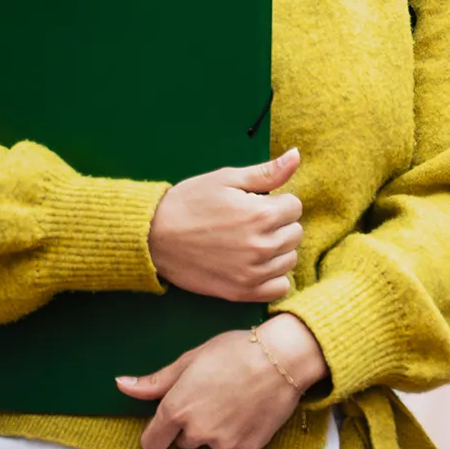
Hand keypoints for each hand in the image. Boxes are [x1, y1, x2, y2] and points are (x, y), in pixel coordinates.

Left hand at [116, 313, 327, 448]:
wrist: (283, 358)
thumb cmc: (236, 351)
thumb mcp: (190, 360)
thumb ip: (155, 381)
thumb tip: (122, 385)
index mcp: (176, 409)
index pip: (152, 443)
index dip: (157, 434)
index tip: (166, 426)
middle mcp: (196, 433)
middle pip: (183, 440)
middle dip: (192, 424)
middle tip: (212, 395)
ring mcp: (223, 444)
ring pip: (211, 443)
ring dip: (217, 429)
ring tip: (235, 399)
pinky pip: (235, 446)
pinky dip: (240, 433)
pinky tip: (250, 409)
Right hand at [148, 148, 302, 300]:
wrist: (153, 236)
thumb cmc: (189, 202)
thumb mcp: (227, 179)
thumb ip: (267, 172)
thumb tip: (296, 156)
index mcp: (261, 214)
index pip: (295, 207)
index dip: (276, 202)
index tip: (256, 204)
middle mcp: (262, 246)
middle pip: (295, 233)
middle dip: (279, 224)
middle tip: (251, 222)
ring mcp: (253, 273)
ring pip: (289, 259)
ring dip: (277, 250)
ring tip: (250, 241)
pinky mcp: (242, 292)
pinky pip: (279, 287)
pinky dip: (272, 277)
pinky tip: (255, 265)